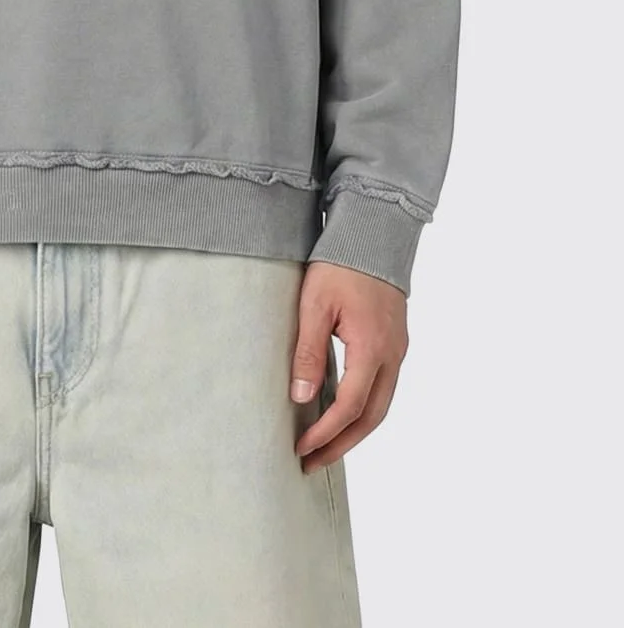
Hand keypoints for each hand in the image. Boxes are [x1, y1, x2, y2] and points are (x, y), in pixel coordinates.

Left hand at [289, 260, 407, 473]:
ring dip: (354, 430)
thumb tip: (300, 397)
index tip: (301, 449)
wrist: (373, 235)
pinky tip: (342, 412)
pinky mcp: (395, 342)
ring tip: (325, 446)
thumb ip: (308, 352)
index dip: (325, 433)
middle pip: (371, 418)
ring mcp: (398, 350)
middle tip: (312, 463)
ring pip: (381, 406)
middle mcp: (392, 355)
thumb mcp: (314, 305)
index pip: (350, 407)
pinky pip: (383, 387)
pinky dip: (364, 409)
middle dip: (341, 444)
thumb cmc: (341, 265)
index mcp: (372, 348)